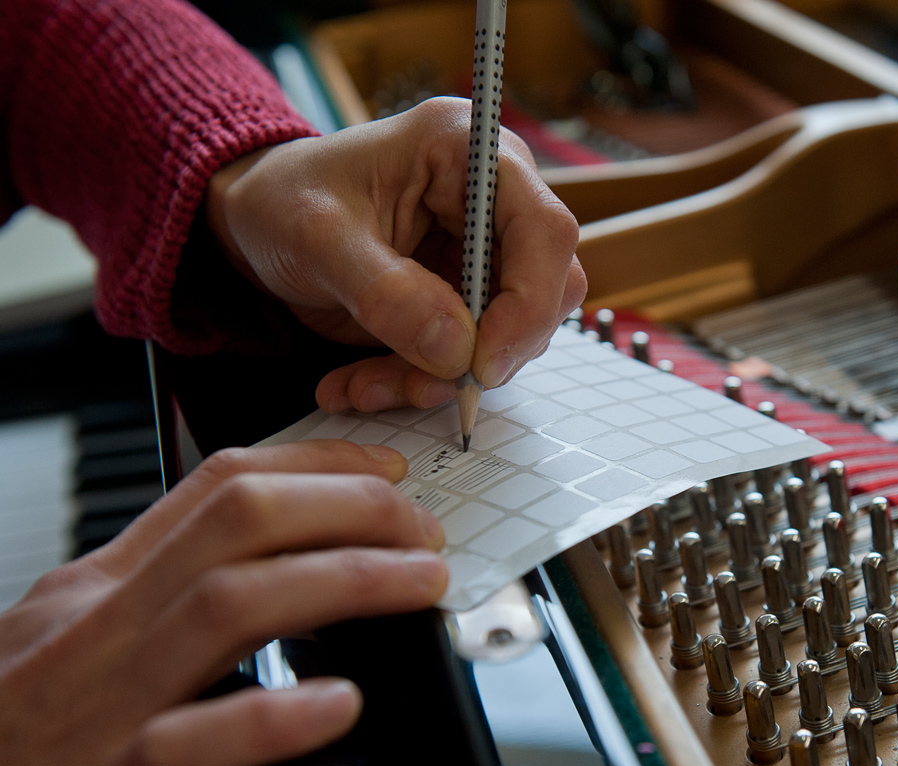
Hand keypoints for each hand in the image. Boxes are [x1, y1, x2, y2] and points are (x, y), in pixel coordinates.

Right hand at [0, 440, 445, 765]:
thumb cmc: (19, 736)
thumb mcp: (80, 642)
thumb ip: (166, 599)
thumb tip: (286, 563)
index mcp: (101, 588)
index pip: (217, 488)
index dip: (317, 465)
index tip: (387, 471)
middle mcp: (99, 627)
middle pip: (236, 526)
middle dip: (347, 509)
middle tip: (422, 528)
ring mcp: (97, 706)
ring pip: (228, 608)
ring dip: (342, 582)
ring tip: (419, 583)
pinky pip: (189, 742)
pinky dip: (273, 716)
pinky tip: (338, 703)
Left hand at [206, 96, 586, 412]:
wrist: (255, 222)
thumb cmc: (284, 202)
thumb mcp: (318, 240)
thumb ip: (387, 293)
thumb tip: (459, 349)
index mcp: (469, 151)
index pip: (545, 229)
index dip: (529, 301)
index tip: (482, 361)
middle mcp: (494, 200)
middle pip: (546, 289)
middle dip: (488, 350)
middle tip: (426, 384)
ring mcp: (484, 252)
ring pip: (512, 335)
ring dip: (442, 377)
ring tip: (364, 385)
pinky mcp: (467, 297)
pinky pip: (470, 356)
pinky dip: (420, 382)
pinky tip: (361, 383)